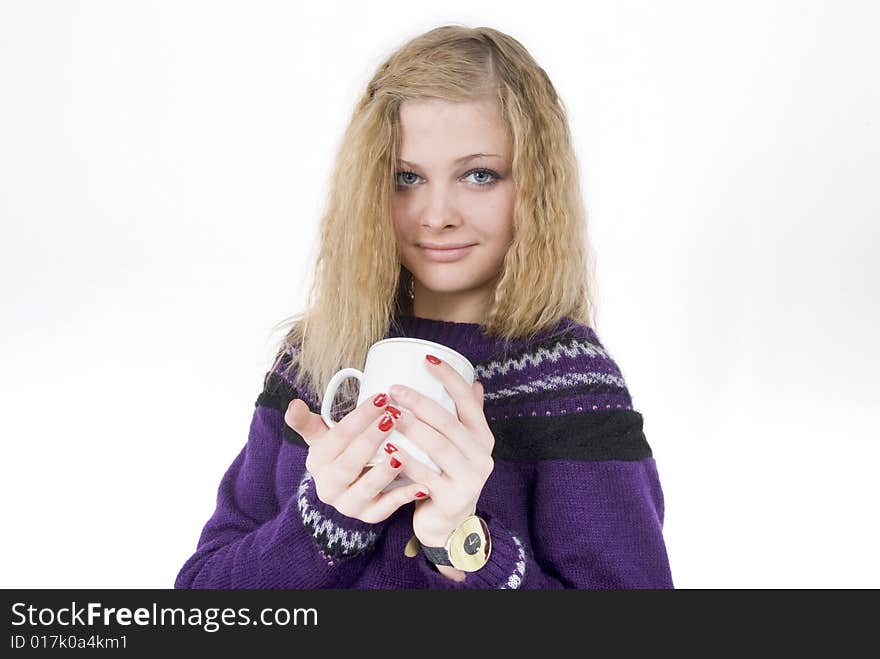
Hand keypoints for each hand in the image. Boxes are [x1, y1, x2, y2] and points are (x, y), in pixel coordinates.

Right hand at [284, 393, 427, 523]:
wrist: (342, 492)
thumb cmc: (339, 454)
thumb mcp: (320, 437)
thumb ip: (306, 421)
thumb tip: (294, 404)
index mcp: (317, 461)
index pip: (337, 437)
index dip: (359, 417)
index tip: (382, 398)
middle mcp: (329, 486)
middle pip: (350, 463)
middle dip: (371, 440)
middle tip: (394, 418)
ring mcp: (349, 504)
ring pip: (367, 489)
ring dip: (385, 472)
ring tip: (401, 455)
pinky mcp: (370, 516)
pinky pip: (387, 508)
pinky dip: (404, 497)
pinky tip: (422, 486)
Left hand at [385, 355, 494, 546]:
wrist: (449, 523)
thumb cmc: (448, 475)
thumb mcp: (461, 446)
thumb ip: (467, 416)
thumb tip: (475, 381)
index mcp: (482, 436)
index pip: (468, 401)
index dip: (450, 378)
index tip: (427, 359)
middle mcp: (481, 455)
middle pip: (448, 422)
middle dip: (420, 402)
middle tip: (394, 389)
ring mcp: (469, 478)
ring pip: (438, 446)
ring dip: (411, 428)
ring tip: (389, 414)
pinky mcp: (452, 498)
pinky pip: (426, 476)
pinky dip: (407, 461)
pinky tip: (389, 449)